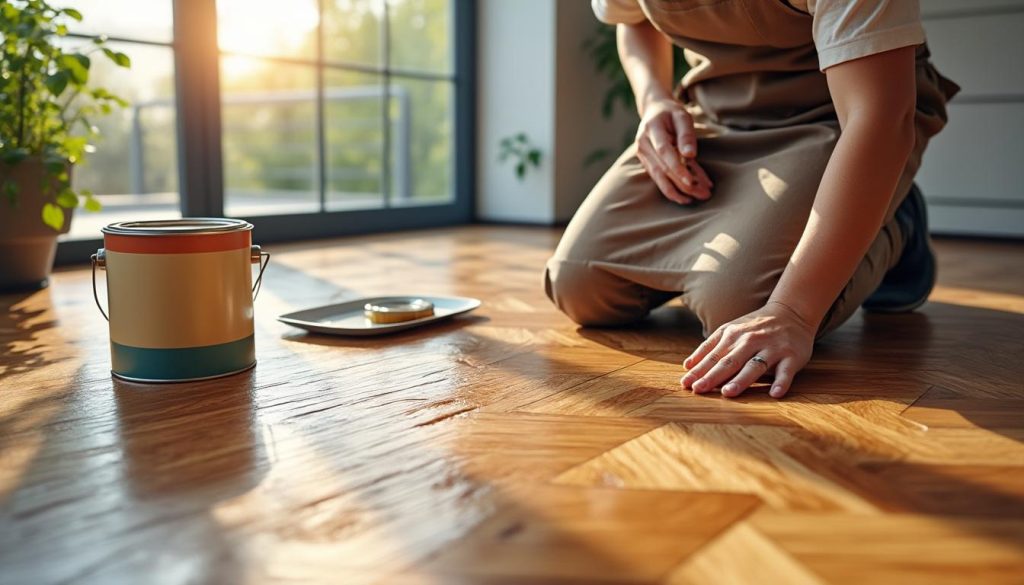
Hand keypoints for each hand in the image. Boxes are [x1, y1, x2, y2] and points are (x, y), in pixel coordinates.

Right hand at [635, 98, 712, 204]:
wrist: (653, 110)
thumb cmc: (671, 112)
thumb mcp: (682, 116)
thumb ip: (686, 135)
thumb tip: (690, 155)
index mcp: (651, 128)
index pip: (664, 151)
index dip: (677, 168)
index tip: (692, 182)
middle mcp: (643, 143)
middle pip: (662, 169)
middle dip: (683, 184)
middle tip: (703, 194)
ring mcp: (642, 154)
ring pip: (659, 177)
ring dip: (677, 191)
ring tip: (694, 199)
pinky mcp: (646, 162)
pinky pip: (659, 178)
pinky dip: (673, 187)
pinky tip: (685, 196)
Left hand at [680, 301, 816, 398]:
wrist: (791, 312)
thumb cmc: (755, 327)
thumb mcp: (729, 331)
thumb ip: (709, 347)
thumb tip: (687, 366)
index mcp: (733, 336)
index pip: (712, 356)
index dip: (698, 370)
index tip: (685, 384)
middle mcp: (750, 341)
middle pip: (729, 362)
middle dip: (713, 376)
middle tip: (698, 389)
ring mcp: (772, 349)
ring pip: (754, 366)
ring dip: (741, 380)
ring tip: (727, 393)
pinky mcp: (792, 357)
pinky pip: (786, 371)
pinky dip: (781, 382)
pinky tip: (775, 393)